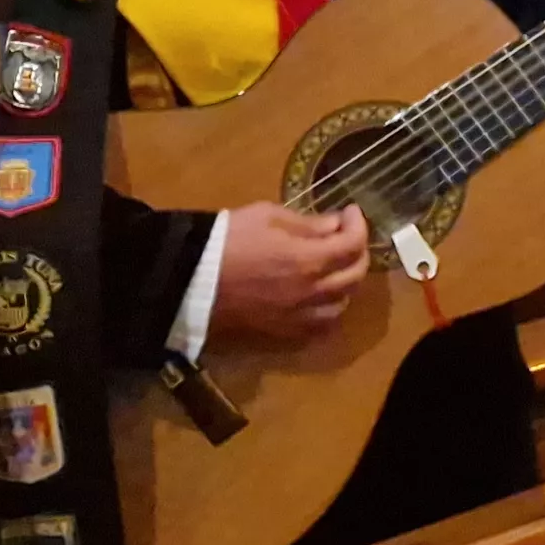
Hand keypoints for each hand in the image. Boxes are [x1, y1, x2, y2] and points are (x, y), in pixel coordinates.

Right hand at [214, 203, 369, 344]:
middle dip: (358, 252)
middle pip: (355, 275)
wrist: (187, 280)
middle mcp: (310, 292)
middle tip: (346, 237)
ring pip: (341, 304)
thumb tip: (334, 225)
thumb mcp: (266, 216)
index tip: (349, 212)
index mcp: (308, 260)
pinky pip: (319, 327)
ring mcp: (297, 316)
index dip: (358, 224)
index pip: (353, 244)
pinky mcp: (281, 332)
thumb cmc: (225, 240)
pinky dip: (328, 310)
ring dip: (345, 283)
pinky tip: (319, 297)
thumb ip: (306, 223)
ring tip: (334, 267)